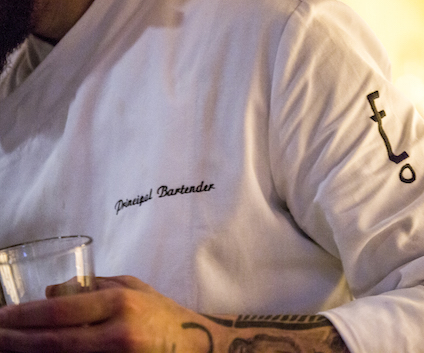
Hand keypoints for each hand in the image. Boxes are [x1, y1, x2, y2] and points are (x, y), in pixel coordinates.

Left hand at [0, 275, 213, 351]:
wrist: (194, 344)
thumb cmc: (162, 312)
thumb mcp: (133, 287)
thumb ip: (93, 287)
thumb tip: (49, 292)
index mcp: (121, 302)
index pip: (62, 310)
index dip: (25, 316)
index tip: (0, 317)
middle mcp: (118, 331)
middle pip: (54, 340)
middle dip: (15, 340)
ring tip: (6, 348)